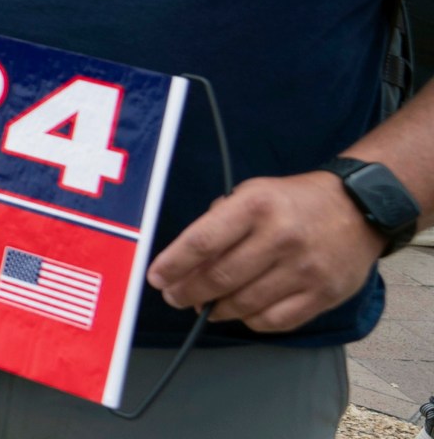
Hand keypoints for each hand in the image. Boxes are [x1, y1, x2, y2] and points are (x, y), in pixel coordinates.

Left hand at [146, 171, 381, 330]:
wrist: (359, 208)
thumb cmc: (292, 201)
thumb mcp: (251, 193)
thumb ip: (218, 222)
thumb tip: (184, 262)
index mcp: (256, 206)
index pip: (203, 242)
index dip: (173, 265)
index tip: (156, 278)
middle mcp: (280, 237)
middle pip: (220, 278)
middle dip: (188, 292)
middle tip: (175, 297)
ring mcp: (305, 269)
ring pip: (245, 304)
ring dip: (216, 310)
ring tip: (204, 305)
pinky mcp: (324, 294)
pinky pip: (275, 321)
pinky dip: (250, 321)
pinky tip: (240, 312)